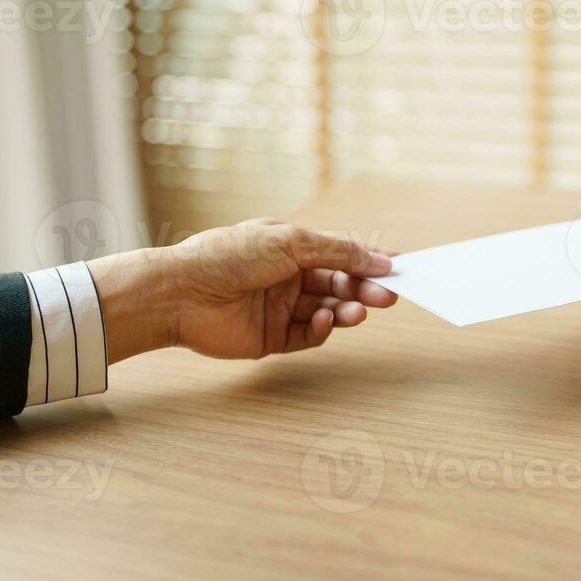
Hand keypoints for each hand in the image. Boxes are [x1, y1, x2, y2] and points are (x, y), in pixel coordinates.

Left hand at [89, 219, 396, 361]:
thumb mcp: (291, 242)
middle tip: (389, 297)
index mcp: (288, 247)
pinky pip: (307, 336)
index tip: (397, 268)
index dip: (366, 261)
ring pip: (327, 310)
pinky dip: (322, 330)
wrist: (182, 293)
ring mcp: (279, 308)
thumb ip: (338, 252)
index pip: (338, 255)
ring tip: (359, 310)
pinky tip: (325, 320)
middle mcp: (286, 277)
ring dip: (347, 309)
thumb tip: (381, 258)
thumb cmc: (229, 256)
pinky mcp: (271, 339)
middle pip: (337, 284)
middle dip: (363, 289)